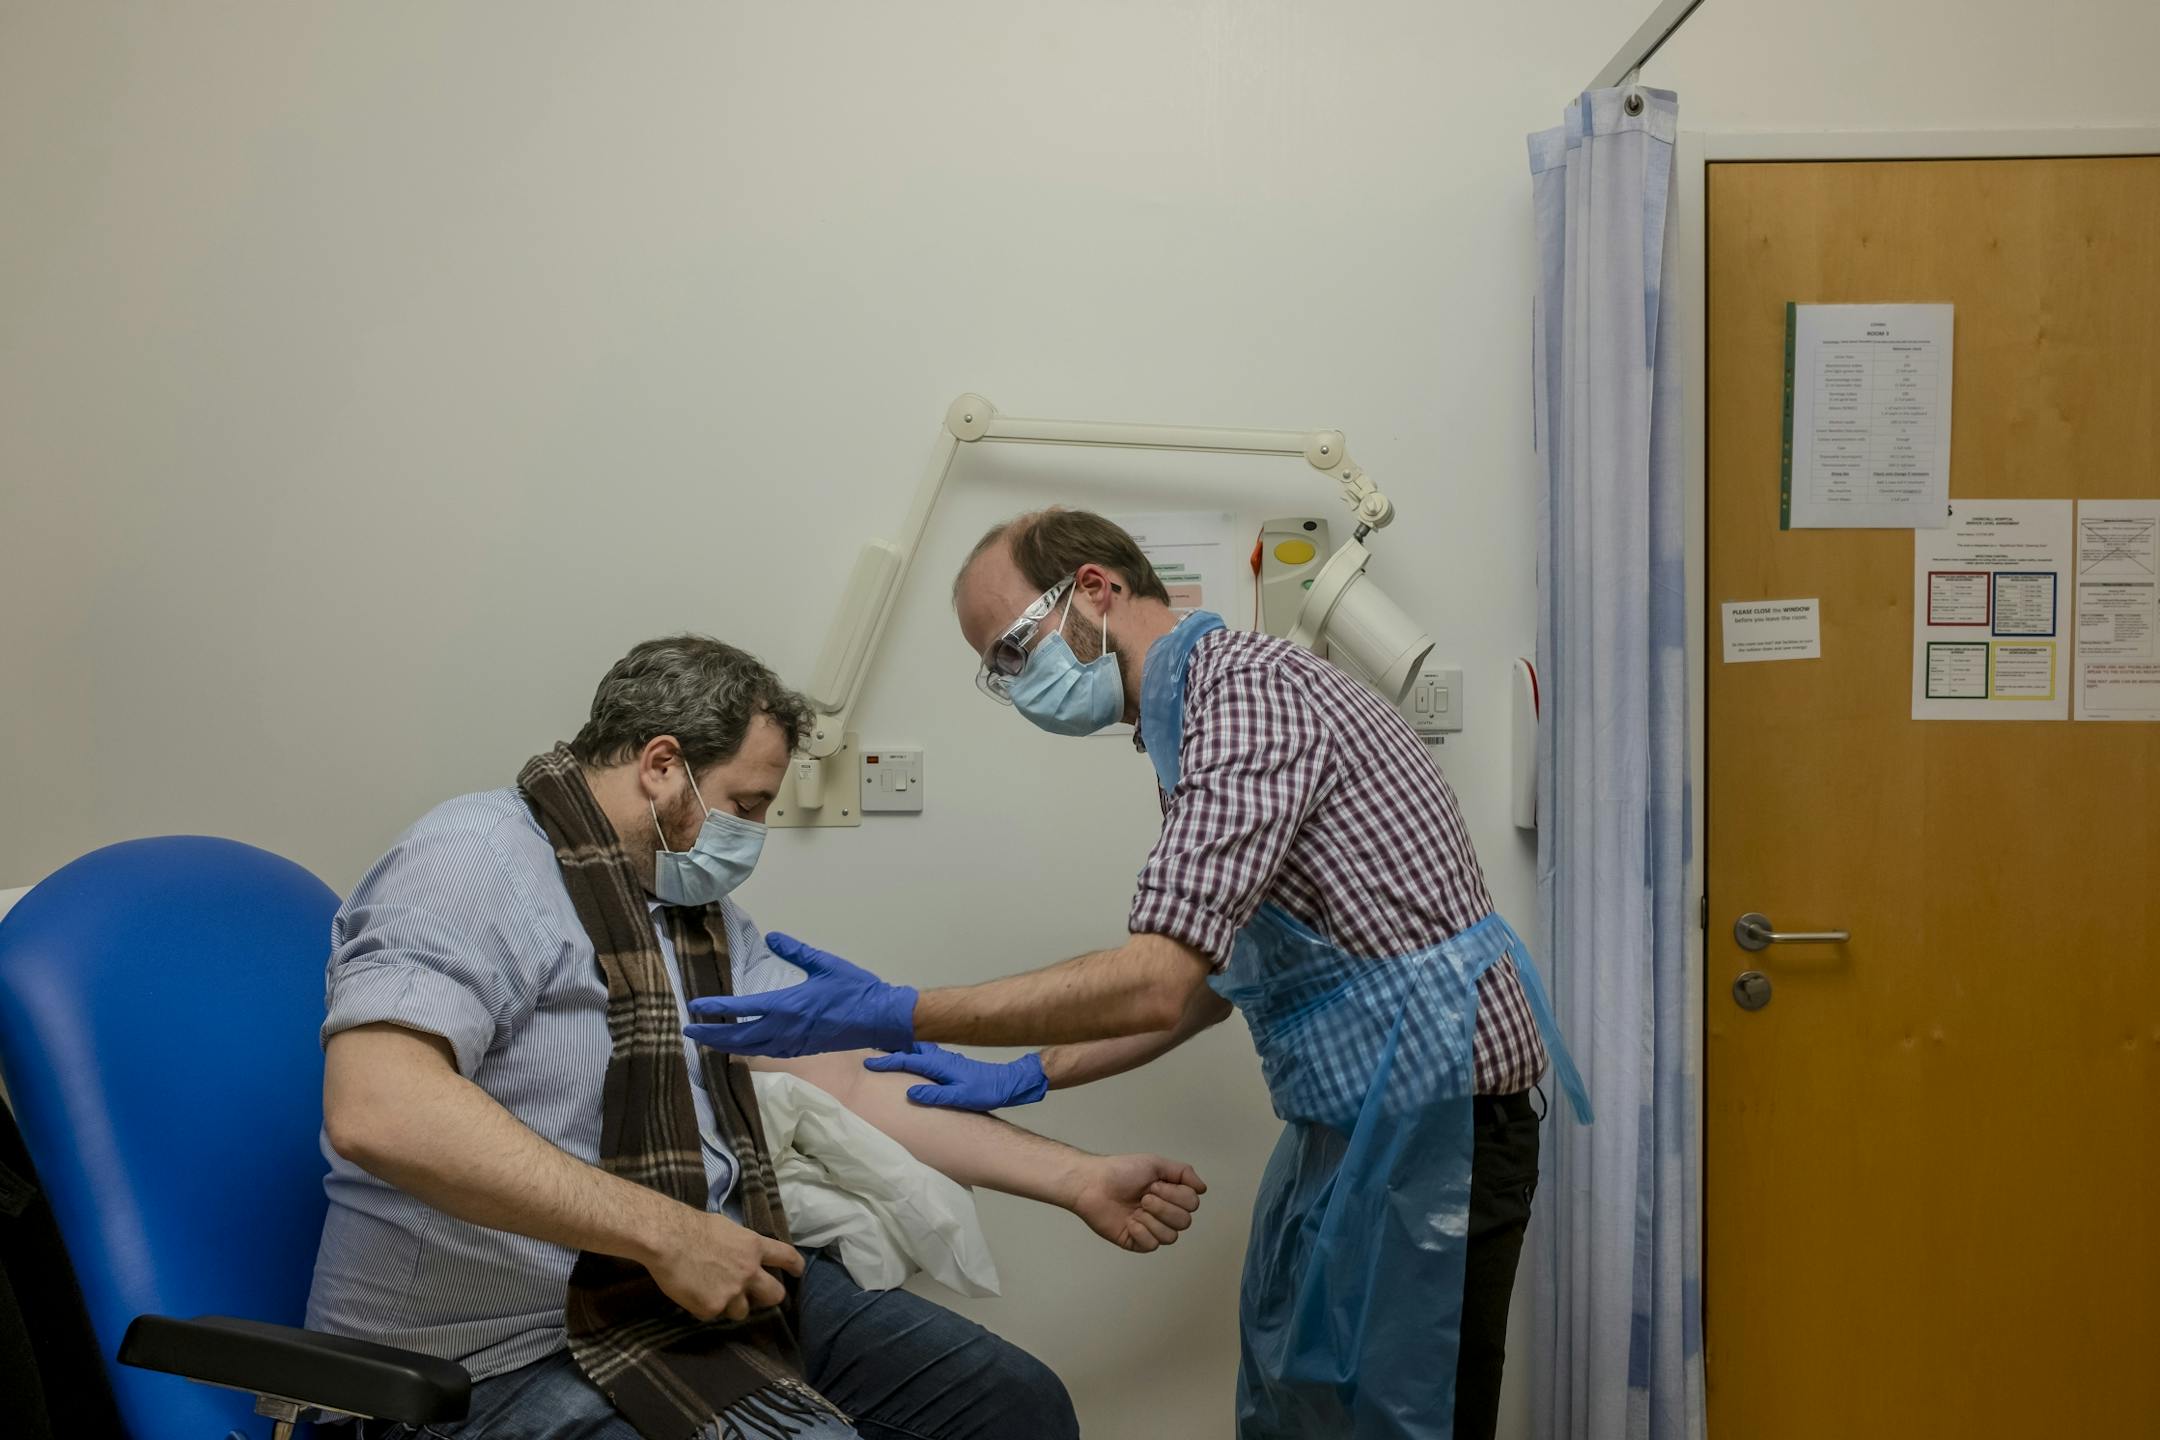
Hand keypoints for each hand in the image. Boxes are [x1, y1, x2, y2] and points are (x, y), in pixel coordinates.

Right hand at [643, 1207, 805, 1322]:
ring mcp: (733, 1293)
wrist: (668, 1240)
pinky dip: (706, 1309)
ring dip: (732, 1306)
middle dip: (768, 1298)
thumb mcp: (727, 1228)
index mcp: (754, 1247)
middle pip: (774, 1295)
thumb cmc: (692, 1227)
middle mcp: (749, 1272)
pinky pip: (714, 1315)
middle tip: (756, 1297)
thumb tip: (740, 1253)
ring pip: (743, 1311)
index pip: (786, 1257)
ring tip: (713, 1294)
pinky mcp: (713, 1308)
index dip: (795, 1265)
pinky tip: (694, 1296)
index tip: (797, 1272)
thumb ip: (740, 1245)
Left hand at [685, 933, 916, 1057]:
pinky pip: (769, 1052)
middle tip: (689, 1031)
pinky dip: (750, 1051)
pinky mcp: (803, 1049)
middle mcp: (786, 1029)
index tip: (694, 1007)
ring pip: (752, 1049)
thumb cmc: (854, 988)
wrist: (879, 1017)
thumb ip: (796, 951)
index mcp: (788, 1005)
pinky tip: (744, 1047)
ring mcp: (794, 1043)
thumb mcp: (825, 963)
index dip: (715, 1009)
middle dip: (711, 1036)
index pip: (742, 1009)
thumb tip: (772, 936)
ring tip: (709, 1041)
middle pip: (739, 1038)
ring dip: (727, 1046)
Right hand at [862, 1044, 1049, 1110]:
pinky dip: (914, 1055)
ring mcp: (947, 1059)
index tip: (869, 1062)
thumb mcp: (960, 1097)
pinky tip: (913, 1063)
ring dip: (903, 1052)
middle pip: (910, 1050)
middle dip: (891, 1050)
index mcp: (939, 1065)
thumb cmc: (985, 1091)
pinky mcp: (952, 1064)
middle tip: (872, 1053)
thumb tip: (910, 1093)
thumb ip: (935, 1094)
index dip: (887, 1062)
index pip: (907, 1061)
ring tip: (888, 1056)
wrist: (1007, 1083)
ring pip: (919, 1051)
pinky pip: (926, 1055)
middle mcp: (941, 1058)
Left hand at [1067, 1154, 1205, 1253]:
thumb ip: (1183, 1172)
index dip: (1175, 1195)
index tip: (1154, 1184)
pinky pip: (1152, 1245)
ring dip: (1152, 1220)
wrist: (1092, 1185)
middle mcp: (1163, 1213)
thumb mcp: (1155, 1163)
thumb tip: (1203, 1188)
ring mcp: (1150, 1229)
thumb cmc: (1120, 1172)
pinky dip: (1141, 1232)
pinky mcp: (1136, 1242)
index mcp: (1170, 1195)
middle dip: (1163, 1208)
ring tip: (1135, 1210)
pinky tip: (1129, 1222)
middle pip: (1185, 1222)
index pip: (1192, 1203)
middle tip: (1143, 1197)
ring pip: (1171, 1237)